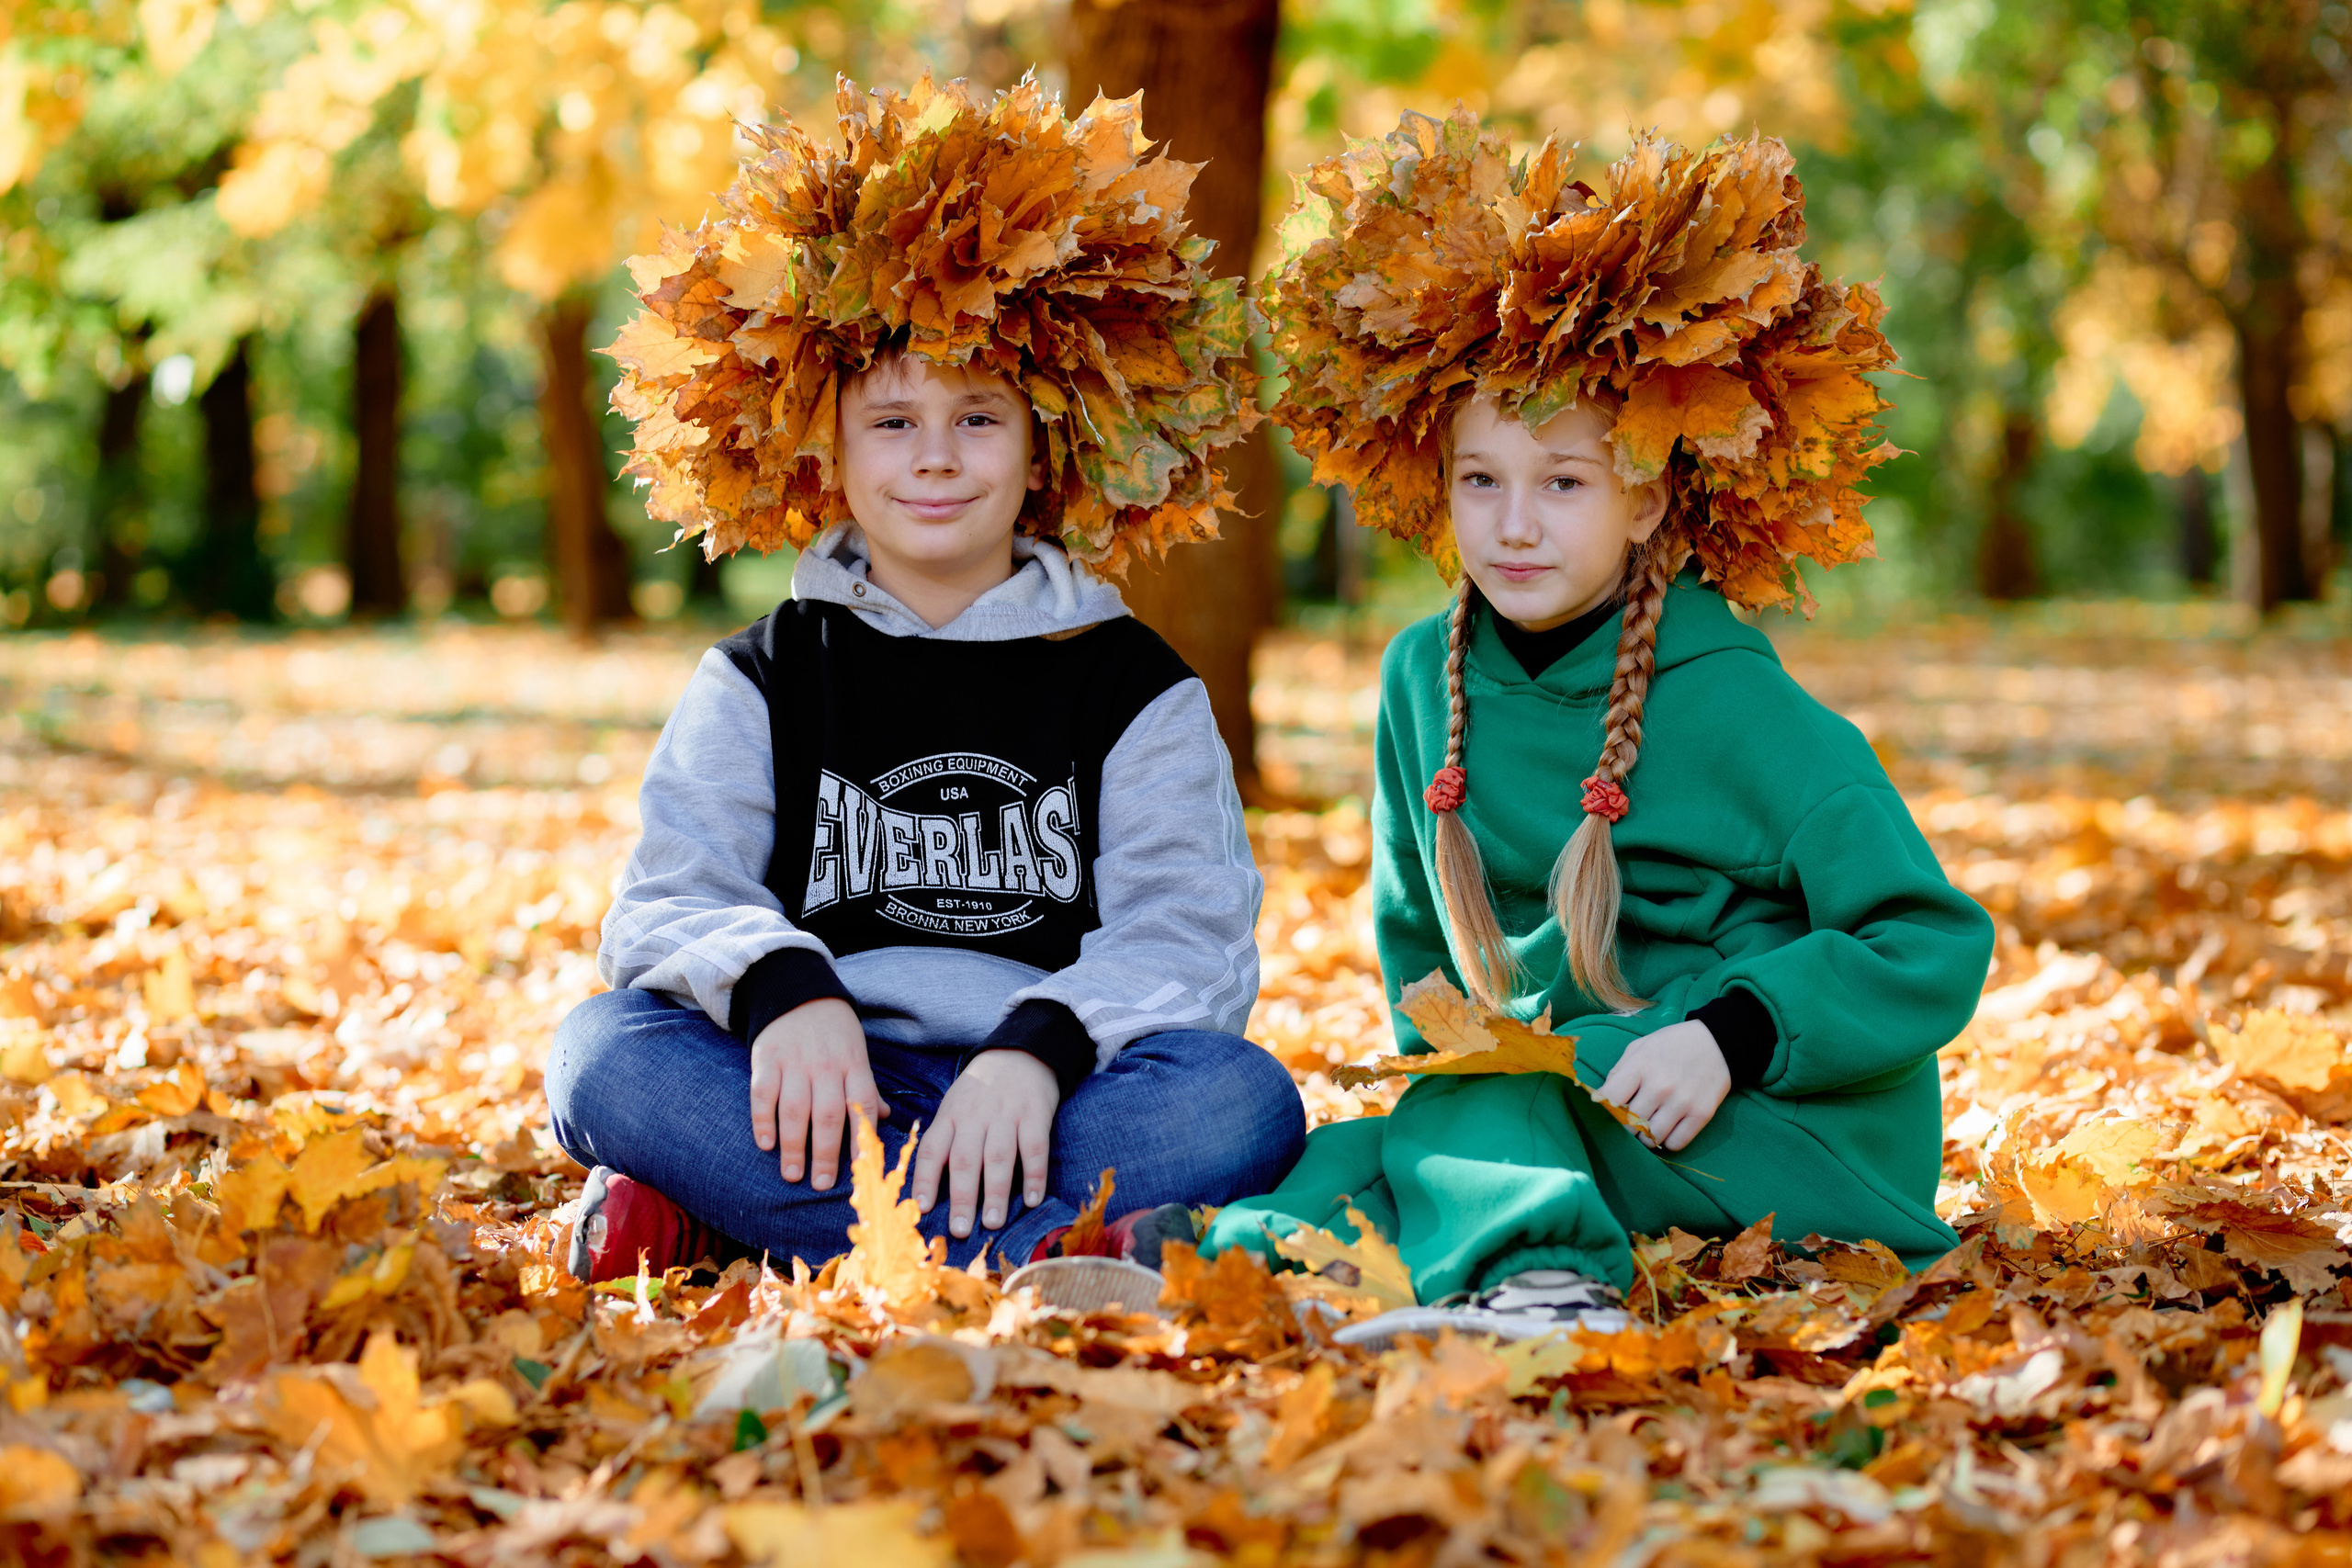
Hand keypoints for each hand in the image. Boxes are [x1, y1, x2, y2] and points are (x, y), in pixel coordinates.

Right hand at [749, 998, 887, 1189]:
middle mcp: (826, 1066)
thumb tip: (883, 1118)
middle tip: (821, 1184)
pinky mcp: (767, 1058)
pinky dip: (763, 1120)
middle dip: (826, 1153)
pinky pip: (763, 1094)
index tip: (860, 1169)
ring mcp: (795, 1062)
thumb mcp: (857, 1053)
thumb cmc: (833, 1033)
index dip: (862, 1139)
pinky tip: (766, 1144)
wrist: (798, 992)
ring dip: (794, 1146)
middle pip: (828, 1114)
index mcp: (854, 1065)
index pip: (862, 1105)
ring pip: (795, 1109)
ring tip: (792, 1175)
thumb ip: (866, 1087)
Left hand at [911, 1049, 1058, 1239]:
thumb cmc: (980, 1091)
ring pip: (998, 1156)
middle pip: (964, 1159)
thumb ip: (944, 1140)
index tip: (921, 1209)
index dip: (924, 1180)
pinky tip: (1033, 1200)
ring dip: (995, 1193)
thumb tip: (929, 1189)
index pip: (931, 1150)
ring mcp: (1005, 1115)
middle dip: (961, 1197)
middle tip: (960, 1229)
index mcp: (949, 1116)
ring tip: (994, 1222)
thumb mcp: (954, 1106)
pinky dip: (1034, 1175)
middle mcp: (974, 1116)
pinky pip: (1034, 1148)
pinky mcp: (1035, 1114)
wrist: (1020, 1053)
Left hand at [1595, 1019, 1730, 1152]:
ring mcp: (1682, 1101)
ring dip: (1646, 1136)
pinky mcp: (1702, 1114)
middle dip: (1626, 1126)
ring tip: (1648, 1125)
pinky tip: (1668, 1128)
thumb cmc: (1671, 1045)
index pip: (1609, 1100)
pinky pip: (1676, 1143)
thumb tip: (1600, 1100)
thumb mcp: (1639, 1047)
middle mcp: (1660, 1086)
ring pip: (1651, 1138)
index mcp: (1640, 1066)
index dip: (1604, 1110)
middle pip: (1629, 1124)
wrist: (1718, 1041)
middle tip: (1630, 1120)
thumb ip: (1618, 1072)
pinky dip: (1668, 1140)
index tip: (1608, 1112)